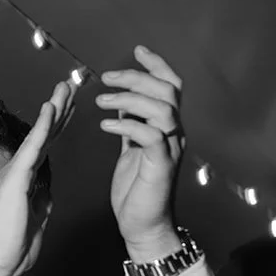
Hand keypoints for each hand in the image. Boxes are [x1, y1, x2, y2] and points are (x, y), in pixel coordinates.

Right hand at [0, 79, 74, 275]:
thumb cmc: (14, 248)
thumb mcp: (36, 219)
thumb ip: (41, 201)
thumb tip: (47, 191)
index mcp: (25, 181)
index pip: (46, 148)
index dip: (58, 127)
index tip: (68, 109)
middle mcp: (19, 172)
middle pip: (44, 135)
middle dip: (58, 109)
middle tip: (69, 87)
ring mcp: (17, 172)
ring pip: (40, 134)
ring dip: (54, 109)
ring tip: (65, 87)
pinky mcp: (17, 176)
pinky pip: (34, 146)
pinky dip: (43, 125)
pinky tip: (52, 106)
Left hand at [100, 46, 185, 257]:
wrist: (142, 226)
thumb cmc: (136, 190)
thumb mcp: (131, 151)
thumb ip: (132, 126)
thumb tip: (123, 103)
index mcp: (167, 127)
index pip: (170, 86)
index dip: (156, 65)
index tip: (136, 50)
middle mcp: (174, 134)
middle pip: (167, 90)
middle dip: (137, 77)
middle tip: (106, 77)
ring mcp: (170, 149)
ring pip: (162, 109)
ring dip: (129, 99)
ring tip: (101, 101)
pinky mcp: (161, 166)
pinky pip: (150, 136)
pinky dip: (127, 126)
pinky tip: (105, 126)